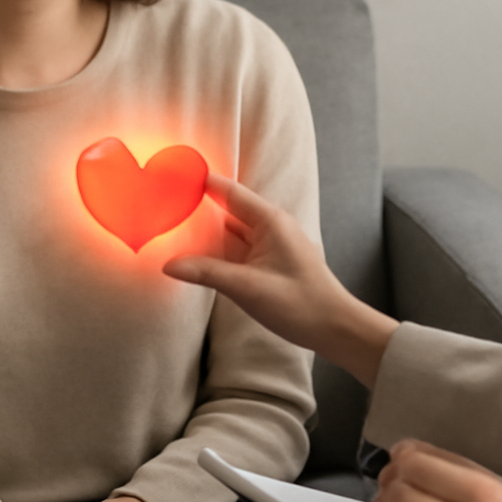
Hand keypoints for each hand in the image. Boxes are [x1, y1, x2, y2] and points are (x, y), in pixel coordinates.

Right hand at [163, 174, 397, 386]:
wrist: (334, 328)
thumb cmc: (301, 304)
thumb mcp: (249, 287)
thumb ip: (207, 273)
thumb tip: (168, 264)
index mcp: (271, 221)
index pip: (229, 192)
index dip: (202, 181)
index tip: (176, 173)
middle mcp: (271, 227)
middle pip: (228, 209)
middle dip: (199, 205)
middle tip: (166, 201)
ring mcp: (271, 245)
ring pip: (231, 230)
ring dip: (206, 229)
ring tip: (174, 223)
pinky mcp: (269, 263)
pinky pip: (237, 248)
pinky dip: (217, 248)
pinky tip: (197, 254)